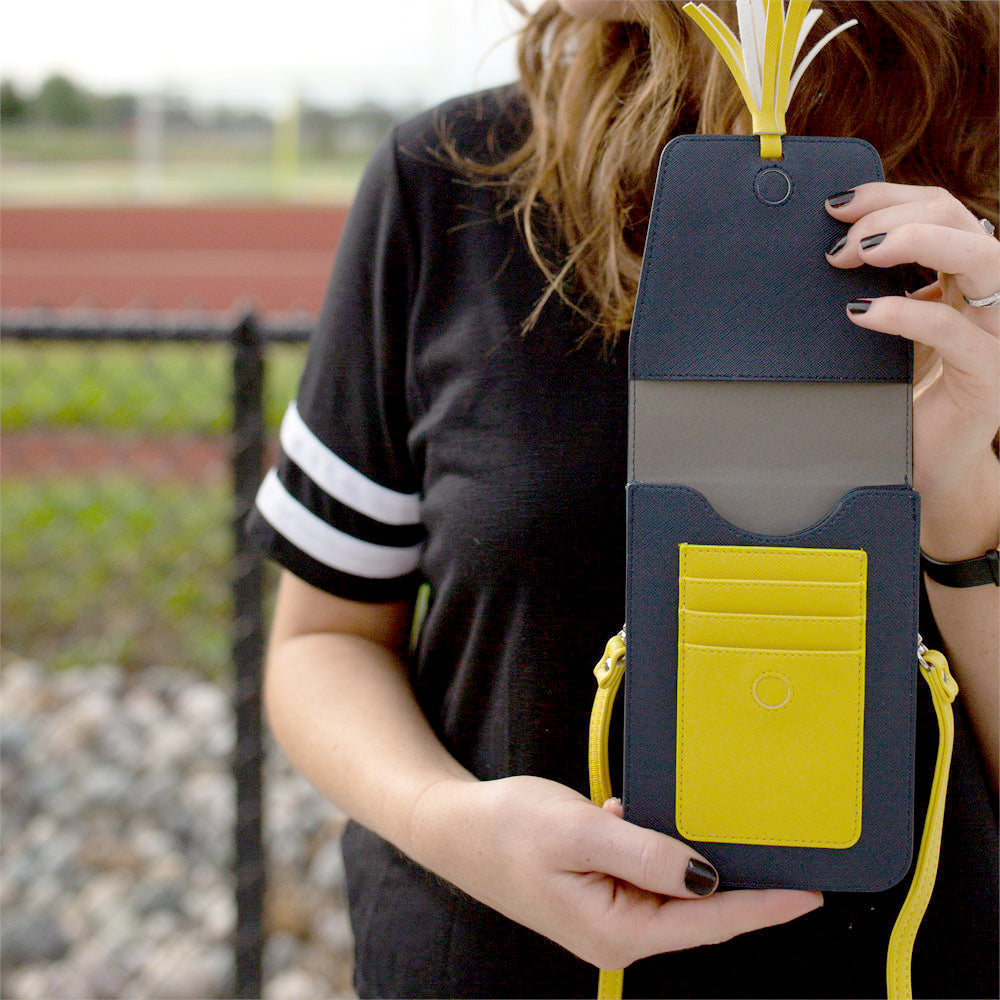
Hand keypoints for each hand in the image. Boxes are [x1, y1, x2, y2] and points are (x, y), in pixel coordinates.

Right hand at [408, 774, 821, 969]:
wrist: (454, 827)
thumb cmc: (506, 828)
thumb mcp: (578, 830)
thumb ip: (645, 852)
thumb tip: (708, 875)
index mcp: (617, 931)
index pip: (709, 921)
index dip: (764, 906)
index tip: (811, 894)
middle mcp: (618, 934)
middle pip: (698, 911)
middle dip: (744, 885)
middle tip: (791, 857)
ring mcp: (608, 915)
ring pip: (674, 891)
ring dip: (700, 862)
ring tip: (742, 836)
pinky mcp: (599, 893)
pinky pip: (646, 874)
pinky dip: (660, 848)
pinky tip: (650, 818)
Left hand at [825, 182, 999, 556]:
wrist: (932, 467)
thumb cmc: (906, 399)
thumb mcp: (890, 333)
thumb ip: (880, 291)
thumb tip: (832, 251)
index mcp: (969, 279)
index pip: (942, 210)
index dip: (890, 197)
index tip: (837, 205)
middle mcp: (994, 297)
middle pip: (960, 219)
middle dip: (893, 216)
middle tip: (839, 241)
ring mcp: (999, 334)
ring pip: (981, 257)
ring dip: (912, 242)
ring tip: (855, 256)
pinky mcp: (988, 375)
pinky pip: (951, 329)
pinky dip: (904, 312)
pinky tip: (860, 312)